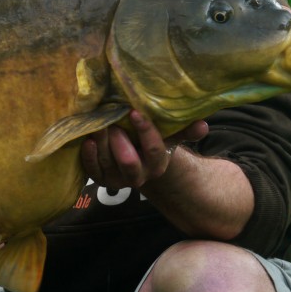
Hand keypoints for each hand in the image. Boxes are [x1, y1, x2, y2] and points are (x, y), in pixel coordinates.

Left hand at [80, 110, 207, 188]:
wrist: (135, 159)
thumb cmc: (150, 142)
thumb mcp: (167, 136)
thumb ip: (183, 130)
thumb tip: (203, 124)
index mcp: (157, 164)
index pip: (154, 149)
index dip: (145, 132)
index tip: (134, 112)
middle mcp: (138, 175)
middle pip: (129, 163)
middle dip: (120, 142)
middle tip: (112, 122)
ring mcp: (117, 179)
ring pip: (108, 164)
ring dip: (101, 143)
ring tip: (97, 124)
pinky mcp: (100, 179)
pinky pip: (92, 171)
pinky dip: (89, 157)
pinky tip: (87, 141)